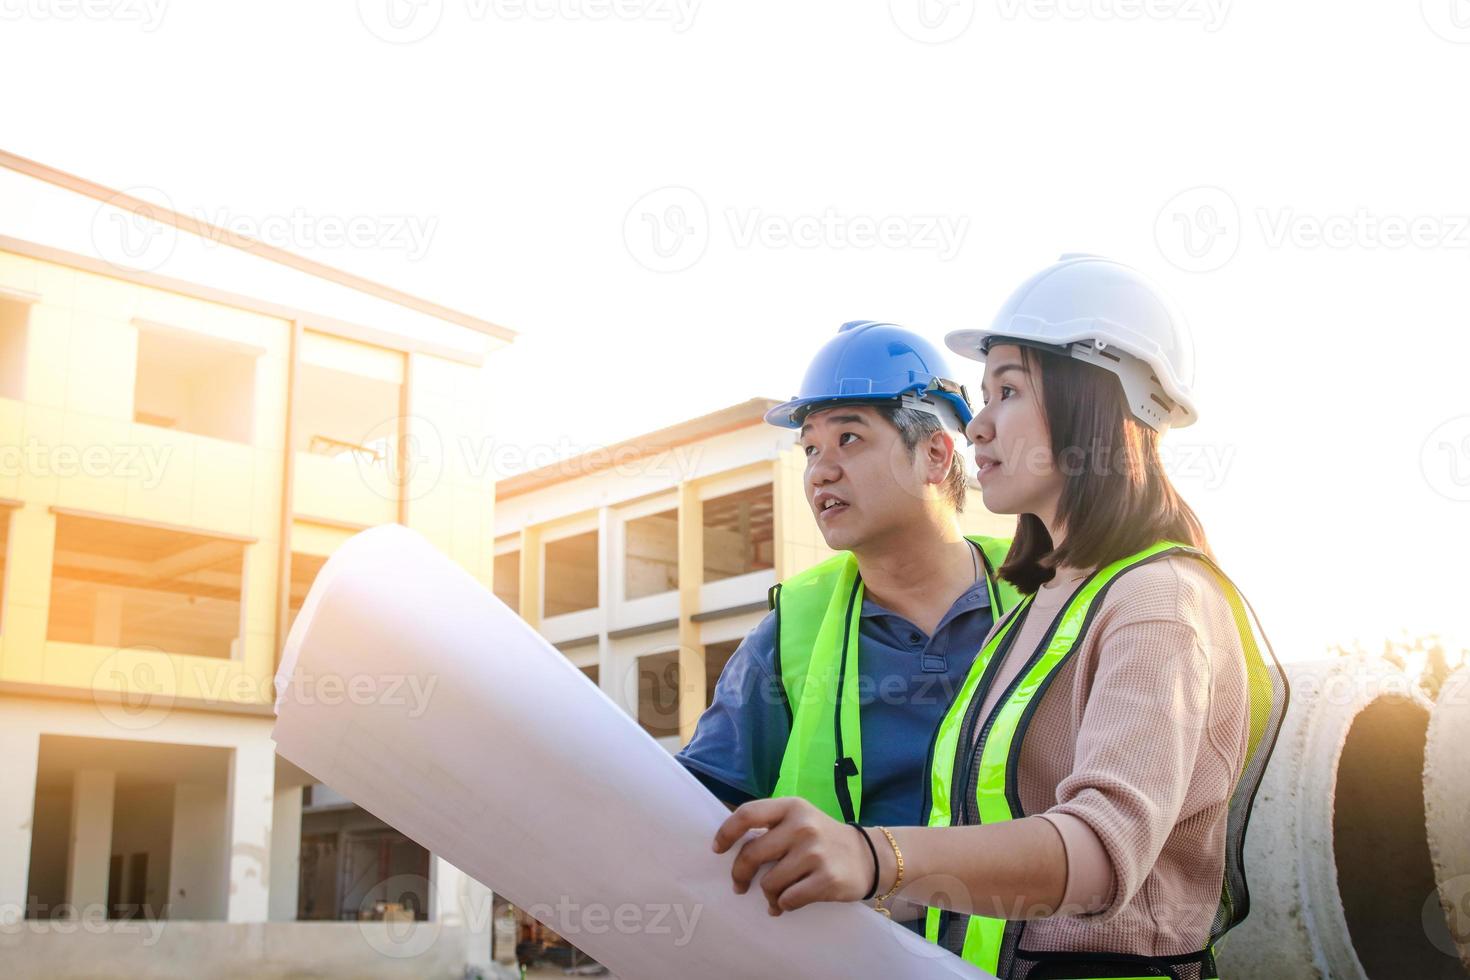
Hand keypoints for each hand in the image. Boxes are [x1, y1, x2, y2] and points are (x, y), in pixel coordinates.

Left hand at [711, 797, 873, 915]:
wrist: (867, 856)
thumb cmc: (821, 838)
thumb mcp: (799, 819)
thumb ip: (770, 826)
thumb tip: (730, 845)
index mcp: (791, 807)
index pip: (747, 814)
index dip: (726, 833)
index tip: (718, 850)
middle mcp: (802, 826)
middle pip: (752, 854)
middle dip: (739, 874)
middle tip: (739, 885)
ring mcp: (815, 853)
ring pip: (769, 882)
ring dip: (767, 895)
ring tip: (773, 897)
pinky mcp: (827, 879)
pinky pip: (788, 899)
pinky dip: (783, 905)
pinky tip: (787, 903)